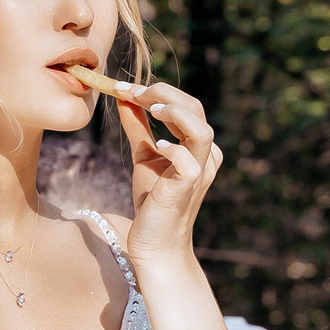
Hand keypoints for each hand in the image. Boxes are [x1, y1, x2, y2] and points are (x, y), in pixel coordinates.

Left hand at [102, 80, 222, 259]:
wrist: (154, 241)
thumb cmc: (152, 201)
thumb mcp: (144, 156)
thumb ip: (138, 127)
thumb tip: (124, 98)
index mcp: (197, 145)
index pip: (185, 106)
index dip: (157, 92)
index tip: (124, 87)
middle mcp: (205, 155)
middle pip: (196, 109)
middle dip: (163, 95)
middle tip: (132, 91)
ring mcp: (200, 171)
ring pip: (201, 131)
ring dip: (175, 114)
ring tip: (150, 109)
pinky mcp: (188, 188)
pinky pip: (190, 163)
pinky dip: (174, 150)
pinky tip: (157, 146)